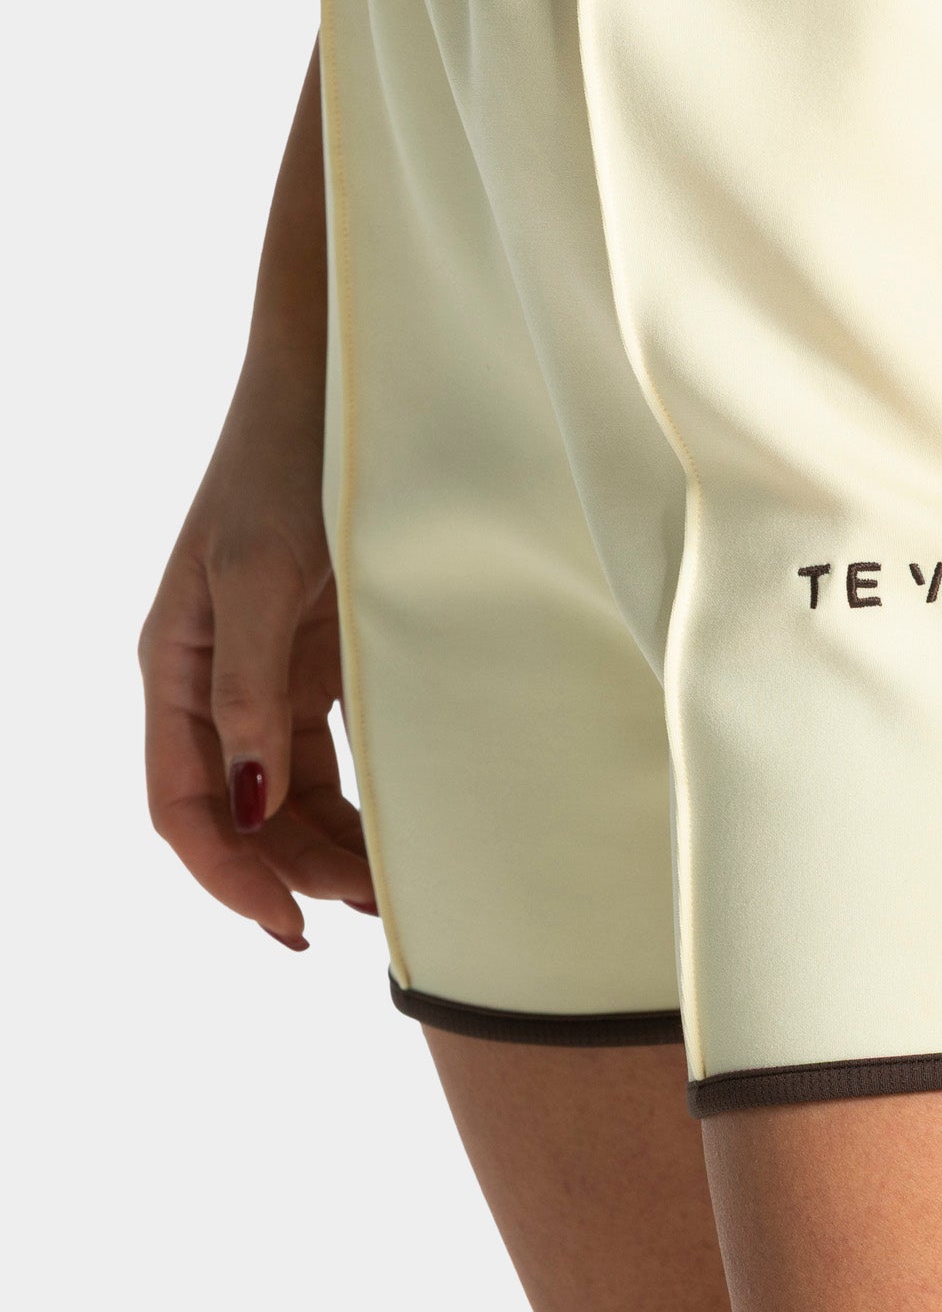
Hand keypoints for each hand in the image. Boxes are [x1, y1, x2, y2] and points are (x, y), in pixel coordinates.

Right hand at [141, 355, 373, 949]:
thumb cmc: (286, 465)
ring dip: (328, 843)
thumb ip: (250, 687)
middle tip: (367, 912)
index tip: (286, 923)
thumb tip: (251, 800)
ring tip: (388, 890)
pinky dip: (358, 794)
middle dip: (291, 869)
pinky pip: (331, 748)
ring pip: (287, 790)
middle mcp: (214, 679)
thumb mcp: (259, 573)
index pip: (183, 802)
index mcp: (175, 666)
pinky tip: (396, 827)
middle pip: (239, 809)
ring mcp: (269, 669)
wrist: (339, 388)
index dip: (226, 873)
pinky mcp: (323, 655)